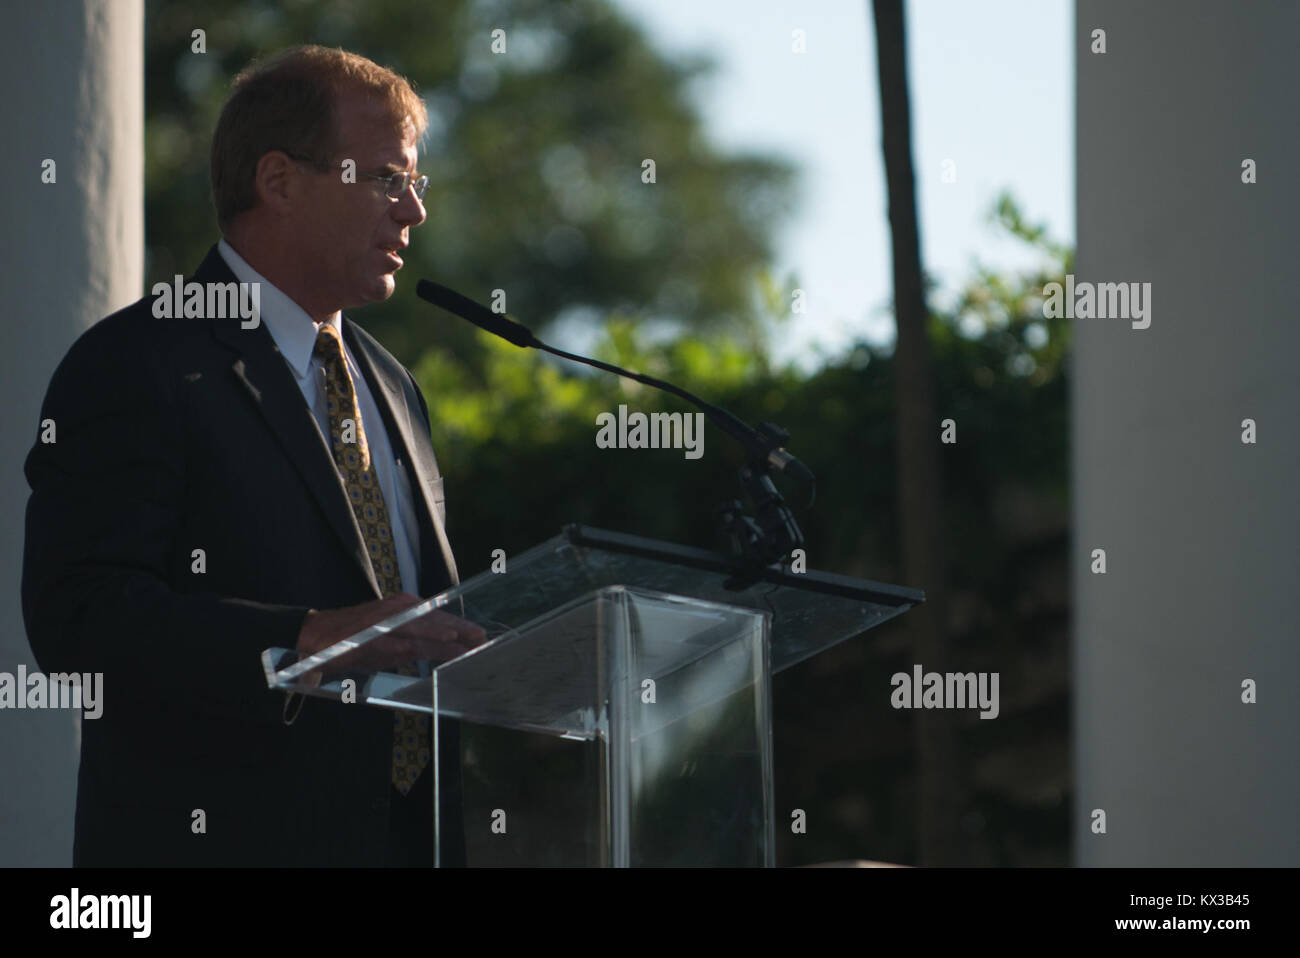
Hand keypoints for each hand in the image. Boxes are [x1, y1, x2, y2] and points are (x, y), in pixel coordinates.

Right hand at [294, 592, 487, 673]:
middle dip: (457, 630)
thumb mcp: (394, 640)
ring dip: (435, 635)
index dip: (460, 627)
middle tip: (480, 639)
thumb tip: (450, 650)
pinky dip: (401, 645)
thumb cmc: (359, 639)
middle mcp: (396, 611)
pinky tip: (414, 650)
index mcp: (405, 609)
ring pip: (414, 629)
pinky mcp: (365, 636)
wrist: (317, 636)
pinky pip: (386, 642)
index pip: (439, 618)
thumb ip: (420, 644)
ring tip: (457, 641)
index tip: (481, 636)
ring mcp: (381, 623)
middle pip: (432, 621)